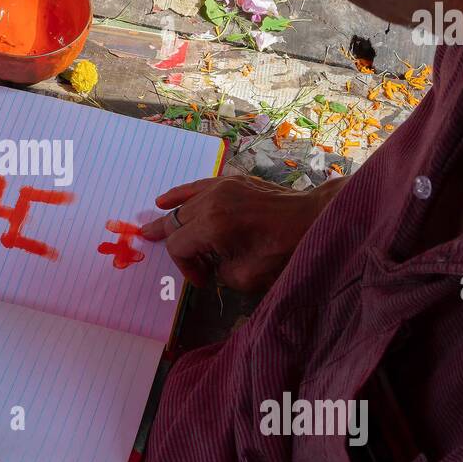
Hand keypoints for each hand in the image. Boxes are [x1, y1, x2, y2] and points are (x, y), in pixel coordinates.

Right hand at [139, 173, 343, 290]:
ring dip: (171, 217)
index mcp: (213, 226)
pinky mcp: (234, 181)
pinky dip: (181, 193)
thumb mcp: (246, 276)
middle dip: (170, 239)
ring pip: (185, 203)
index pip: (179, 245)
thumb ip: (218, 270)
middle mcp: (212, 202)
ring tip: (153, 227)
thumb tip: (211, 261)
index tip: (203, 280)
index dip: (185, 266)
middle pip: (177, 222)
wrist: (313, 220)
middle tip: (149, 243)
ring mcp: (222, 187)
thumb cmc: (283, 251)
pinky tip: (166, 199)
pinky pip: (199, 186)